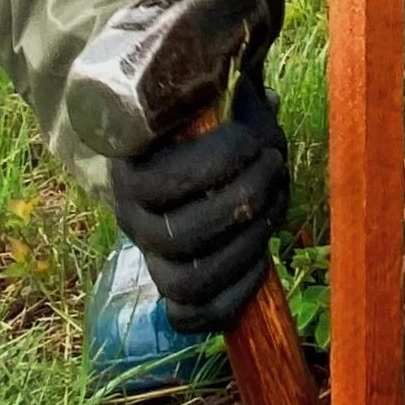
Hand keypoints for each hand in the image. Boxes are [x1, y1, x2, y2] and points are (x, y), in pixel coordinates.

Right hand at [107, 61, 289, 334]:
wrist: (179, 146)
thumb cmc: (204, 115)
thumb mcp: (211, 91)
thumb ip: (230, 88)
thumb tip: (263, 94)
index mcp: (130, 168)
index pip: (162, 182)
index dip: (218, 162)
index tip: (255, 138)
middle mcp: (130, 218)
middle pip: (184, 236)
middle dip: (246, 199)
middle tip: (273, 163)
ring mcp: (152, 258)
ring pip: (191, 281)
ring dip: (248, 244)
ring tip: (274, 201)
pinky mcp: (175, 289)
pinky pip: (195, 316)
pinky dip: (235, 294)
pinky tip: (262, 257)